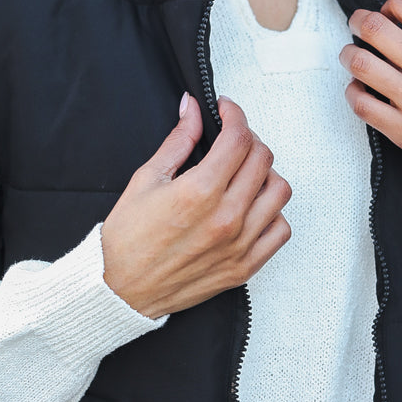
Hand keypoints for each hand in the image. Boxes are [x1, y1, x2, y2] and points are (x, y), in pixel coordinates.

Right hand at [100, 96, 291, 317]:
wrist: (121, 290)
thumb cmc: (128, 242)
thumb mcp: (146, 180)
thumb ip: (177, 141)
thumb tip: (192, 111)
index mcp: (200, 192)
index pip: (238, 138)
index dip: (234, 114)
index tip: (226, 111)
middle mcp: (226, 217)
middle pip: (262, 159)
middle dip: (248, 138)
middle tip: (230, 139)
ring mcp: (239, 243)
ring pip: (279, 191)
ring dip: (265, 174)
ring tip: (244, 173)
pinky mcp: (245, 266)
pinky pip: (280, 230)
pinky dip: (273, 213)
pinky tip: (252, 207)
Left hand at [338, 0, 401, 175]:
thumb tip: (395, 20)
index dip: (390, 5)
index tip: (388, 14)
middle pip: (375, 28)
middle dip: (358, 22)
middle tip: (357, 25)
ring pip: (360, 64)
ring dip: (350, 56)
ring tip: (353, 57)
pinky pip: (361, 103)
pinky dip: (353, 91)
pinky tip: (360, 89)